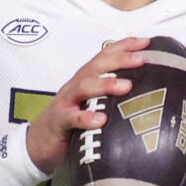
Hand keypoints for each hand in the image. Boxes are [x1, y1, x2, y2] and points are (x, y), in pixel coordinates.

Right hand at [26, 38, 147, 172]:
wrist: (38, 144)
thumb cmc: (71, 123)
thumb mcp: (91, 105)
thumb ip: (111, 98)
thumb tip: (145, 96)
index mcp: (85, 80)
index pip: (104, 56)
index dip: (124, 46)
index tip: (146, 42)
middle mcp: (76, 86)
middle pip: (96, 66)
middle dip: (119, 59)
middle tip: (141, 59)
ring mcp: (66, 103)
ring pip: (84, 87)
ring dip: (106, 84)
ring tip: (127, 86)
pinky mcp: (59, 122)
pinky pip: (71, 118)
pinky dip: (86, 118)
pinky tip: (101, 120)